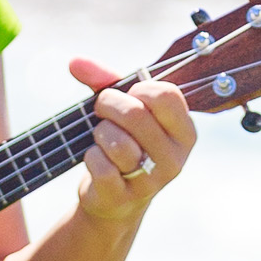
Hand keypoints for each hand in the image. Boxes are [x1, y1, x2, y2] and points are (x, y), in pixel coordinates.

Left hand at [67, 55, 197, 225]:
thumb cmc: (124, 142)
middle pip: (135, 114)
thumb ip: (106, 81)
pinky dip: (90, 156)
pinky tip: (97, 160)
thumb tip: (75, 62)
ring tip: (102, 138)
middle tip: (101, 109)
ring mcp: (152, 181)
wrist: (115, 198)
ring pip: (117, 141)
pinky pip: (101, 165)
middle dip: (108, 104)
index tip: (130, 95)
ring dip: (99, 133)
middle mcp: (175, 158)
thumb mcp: (124, 110)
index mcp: (184, 132)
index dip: (139, 88)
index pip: (167, 95)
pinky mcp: (125, 197)